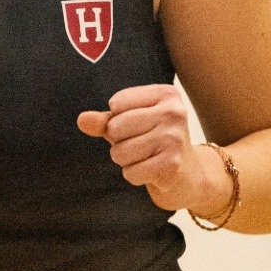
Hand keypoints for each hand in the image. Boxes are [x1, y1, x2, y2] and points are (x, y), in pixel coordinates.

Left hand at [76, 84, 227, 212]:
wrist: (189, 174)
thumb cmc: (153, 142)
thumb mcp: (129, 124)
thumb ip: (103, 120)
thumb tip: (81, 119)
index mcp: (165, 94)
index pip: (116, 104)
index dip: (118, 120)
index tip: (140, 127)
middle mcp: (174, 112)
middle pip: (115, 128)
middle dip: (120, 142)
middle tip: (143, 146)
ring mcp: (174, 138)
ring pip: (119, 152)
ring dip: (127, 160)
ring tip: (147, 158)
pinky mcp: (172, 165)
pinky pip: (130, 173)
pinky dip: (135, 176)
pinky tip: (152, 171)